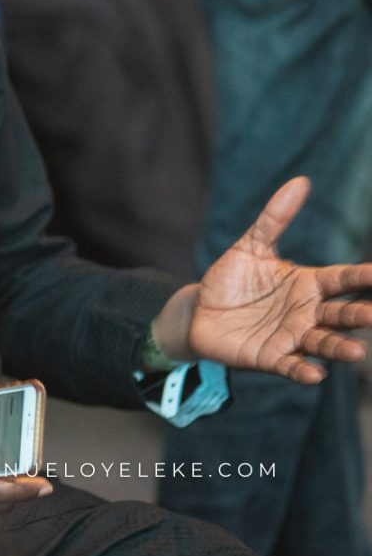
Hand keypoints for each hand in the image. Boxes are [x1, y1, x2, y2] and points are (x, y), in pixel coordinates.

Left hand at [174, 177, 371, 383]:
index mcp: (308, 284)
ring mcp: (291, 337)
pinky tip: (314, 374)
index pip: (342, 279)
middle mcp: (308, 313)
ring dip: (338, 347)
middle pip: (339, 314)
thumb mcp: (251, 245)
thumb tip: (301, 181)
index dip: (362, 276)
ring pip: (322, 343)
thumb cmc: (233, 278)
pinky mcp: (270, 357)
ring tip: (356, 351)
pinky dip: (302, 370)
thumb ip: (275, 218)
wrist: (199, 310)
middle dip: (358, 316)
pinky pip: (290, 365)